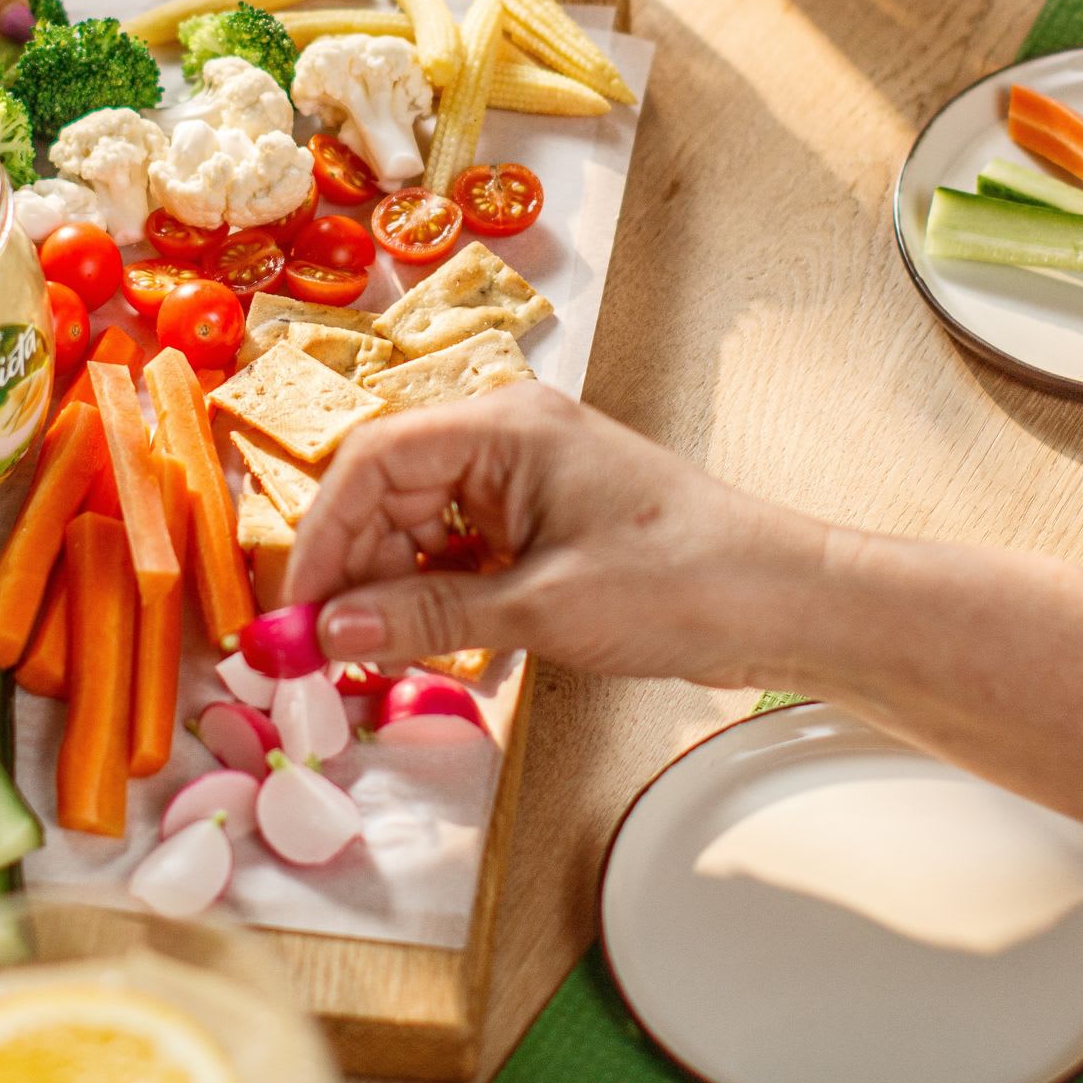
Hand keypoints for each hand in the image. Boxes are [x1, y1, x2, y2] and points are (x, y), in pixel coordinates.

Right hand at [283, 387, 817, 681]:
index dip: (324, 535)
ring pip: (417, 529)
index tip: (300, 609)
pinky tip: (428, 648)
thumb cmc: (685, 580)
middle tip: (330, 649)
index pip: (372, 460)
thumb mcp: (544, 607)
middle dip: (355, 571)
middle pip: (387, 494)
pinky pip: (457, 552)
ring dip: (393, 593)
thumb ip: (428, 615)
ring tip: (379, 658)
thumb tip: (336, 630)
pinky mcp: (539, 522)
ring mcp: (523, 480)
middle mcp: (505, 438)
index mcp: (504, 425)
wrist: (782, 603)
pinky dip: (436, 599)